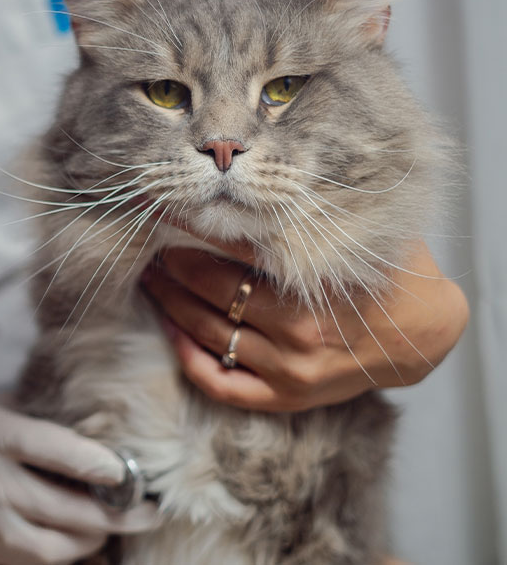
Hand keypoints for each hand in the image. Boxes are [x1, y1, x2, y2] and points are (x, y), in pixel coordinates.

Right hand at [0, 398, 157, 563]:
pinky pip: (38, 561)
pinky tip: (91, 543)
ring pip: (53, 545)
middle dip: (113, 513)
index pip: (50, 449)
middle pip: (60, 506)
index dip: (95, 464)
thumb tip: (108, 433)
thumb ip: (46, 420)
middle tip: (149, 511)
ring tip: (121, 526)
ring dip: (94, 539)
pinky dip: (70, 555)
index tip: (129, 471)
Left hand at [142, 240, 467, 411]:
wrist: (423, 334)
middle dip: (174, 263)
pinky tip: (171, 330)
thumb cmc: (388, 275)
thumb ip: (313, 217)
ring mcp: (287, 369)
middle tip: (153, 244)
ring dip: (170, 302)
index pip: (235, 248)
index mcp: (313, 286)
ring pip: (207, 332)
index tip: (167, 210)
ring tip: (151, 278)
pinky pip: (220, 383)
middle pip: (211, 290)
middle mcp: (296, 331)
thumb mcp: (360, 236)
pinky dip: (188, 358)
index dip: (194, 227)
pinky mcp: (283, 396)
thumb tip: (259, 178)